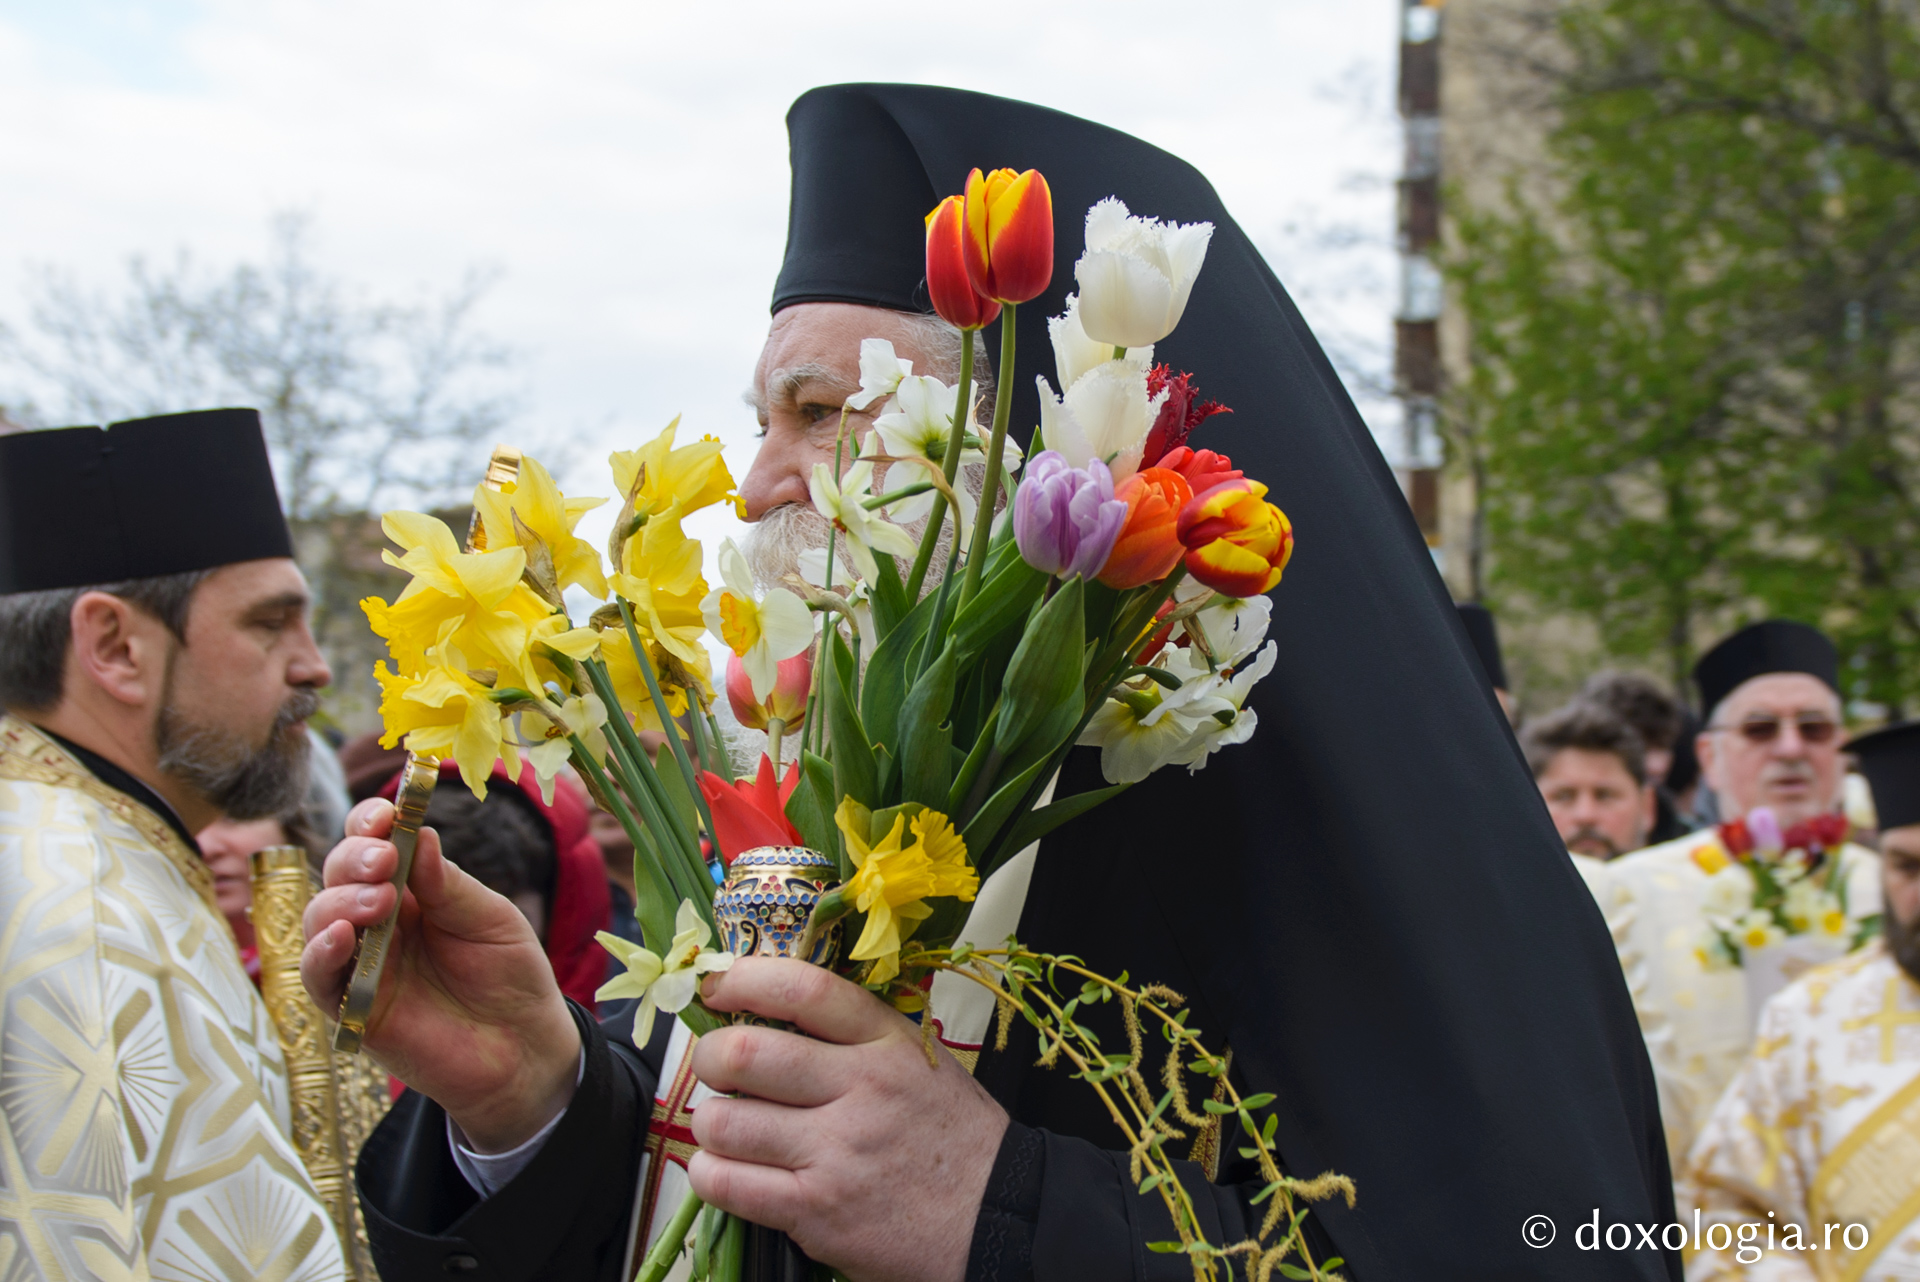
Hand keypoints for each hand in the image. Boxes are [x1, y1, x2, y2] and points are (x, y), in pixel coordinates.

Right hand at [300, 797, 580, 1151]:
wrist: (524, 1048)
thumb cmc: (510, 975)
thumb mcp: (490, 919)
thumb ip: (448, 884)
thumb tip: (419, 834)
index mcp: (410, 888)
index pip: (373, 843)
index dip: (369, 824)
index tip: (384, 816)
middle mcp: (377, 920)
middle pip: (339, 875)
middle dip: (354, 859)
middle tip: (383, 860)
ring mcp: (361, 962)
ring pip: (320, 920)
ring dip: (340, 902)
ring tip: (377, 901)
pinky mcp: (350, 1008)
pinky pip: (318, 978)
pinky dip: (321, 954)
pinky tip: (342, 937)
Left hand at [687, 958, 1008, 1281]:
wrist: (1000, 1218)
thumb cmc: (954, 1139)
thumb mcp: (920, 1063)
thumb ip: (853, 1036)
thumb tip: (768, 1013)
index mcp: (886, 1043)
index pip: (803, 989)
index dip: (744, 979)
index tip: (717, 986)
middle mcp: (861, 1089)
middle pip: (745, 1053)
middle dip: (709, 1056)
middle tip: (715, 1066)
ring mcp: (836, 1152)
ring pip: (725, 1122)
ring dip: (709, 1124)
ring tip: (725, 1127)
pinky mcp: (817, 1211)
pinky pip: (729, 1184)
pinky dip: (711, 1174)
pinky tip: (725, 1169)